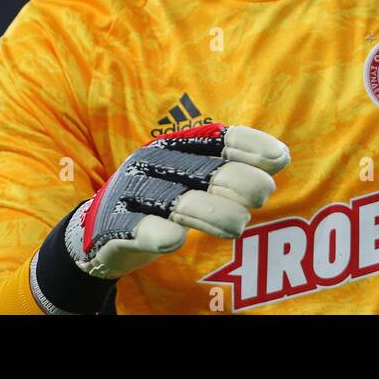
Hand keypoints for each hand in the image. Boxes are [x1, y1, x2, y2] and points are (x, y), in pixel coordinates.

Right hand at [30, 123, 289, 312]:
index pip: (214, 138)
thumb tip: (282, 156)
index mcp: (174, 146)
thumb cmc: (161, 199)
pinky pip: (137, 228)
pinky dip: (156, 233)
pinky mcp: (114, 226)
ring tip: (239, 225)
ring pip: (178, 201)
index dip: (248, 146)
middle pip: (202, 169)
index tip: (279, 159)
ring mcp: (132, 194)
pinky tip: (174, 240)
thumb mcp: (193, 178)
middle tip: (263, 196)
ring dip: (212, 212)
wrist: (96, 231)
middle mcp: (152, 163)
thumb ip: (232, 167)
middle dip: (238, 180)